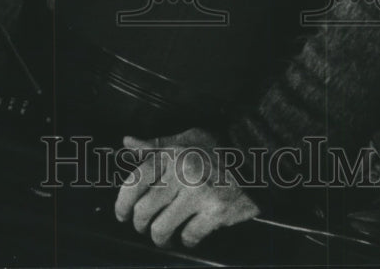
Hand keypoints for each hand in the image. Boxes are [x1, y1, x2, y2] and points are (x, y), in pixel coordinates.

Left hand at [115, 129, 260, 248]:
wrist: (257, 162)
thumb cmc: (220, 151)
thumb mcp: (187, 139)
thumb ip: (156, 144)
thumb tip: (128, 142)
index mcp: (172, 154)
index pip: (134, 182)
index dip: (122, 203)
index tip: (122, 214)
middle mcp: (182, 172)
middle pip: (144, 210)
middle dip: (141, 225)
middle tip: (145, 227)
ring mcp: (199, 193)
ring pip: (161, 228)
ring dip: (160, 237)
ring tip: (165, 236)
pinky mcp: (215, 211)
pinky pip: (189, 236)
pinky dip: (188, 239)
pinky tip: (191, 233)